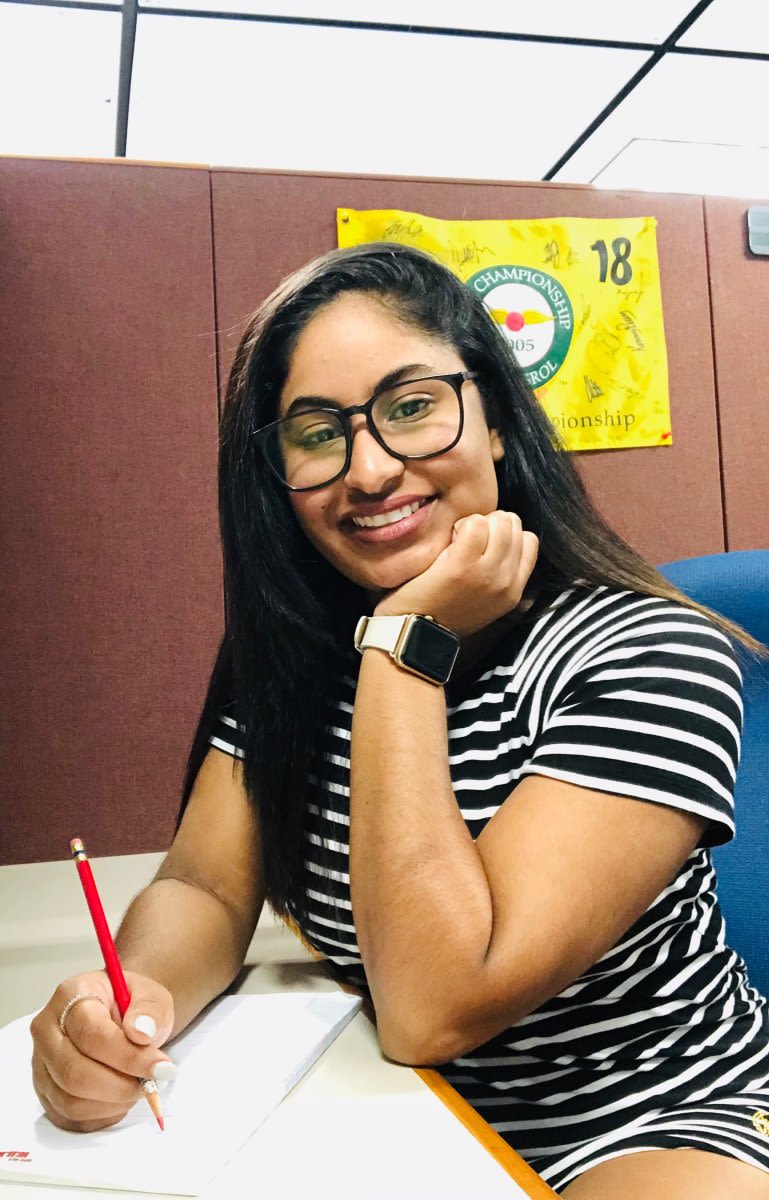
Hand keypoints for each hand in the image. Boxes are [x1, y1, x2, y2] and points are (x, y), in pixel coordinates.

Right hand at [30, 969, 175, 1132]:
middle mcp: (47, 1029)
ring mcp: (41, 1063)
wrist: (122, 1018)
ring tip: (137, 1088)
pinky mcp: (45, 1090)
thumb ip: (150, 1010)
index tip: (160, 1068)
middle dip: (119, 1086)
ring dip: (111, 1103)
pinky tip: (121, 1100)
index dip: (127, 1056)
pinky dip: (100, 1116)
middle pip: (73, 1072)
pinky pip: (68, 1117)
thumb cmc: (133, 1006)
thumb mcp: (152, 996)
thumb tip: (141, 1032)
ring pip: (69, 1100)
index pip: (91, 1033)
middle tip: (150, 1084)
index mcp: (71, 995)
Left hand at [374, 511, 538, 637]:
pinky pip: (475, 524)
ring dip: (476, 522)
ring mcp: (487, 572)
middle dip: (491, 524)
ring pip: (498, 521)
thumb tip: (500, 538)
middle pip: (514, 525)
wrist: (416, 635)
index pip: (529, 541)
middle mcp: (507, 581)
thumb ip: (500, 574)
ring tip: (458, 541)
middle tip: (469, 540)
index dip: (506, 533)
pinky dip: (460, 525)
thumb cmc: (443, 613)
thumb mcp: (486, 601)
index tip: (485, 544)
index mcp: (514, 591)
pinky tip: (449, 542)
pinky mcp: (462, 565)